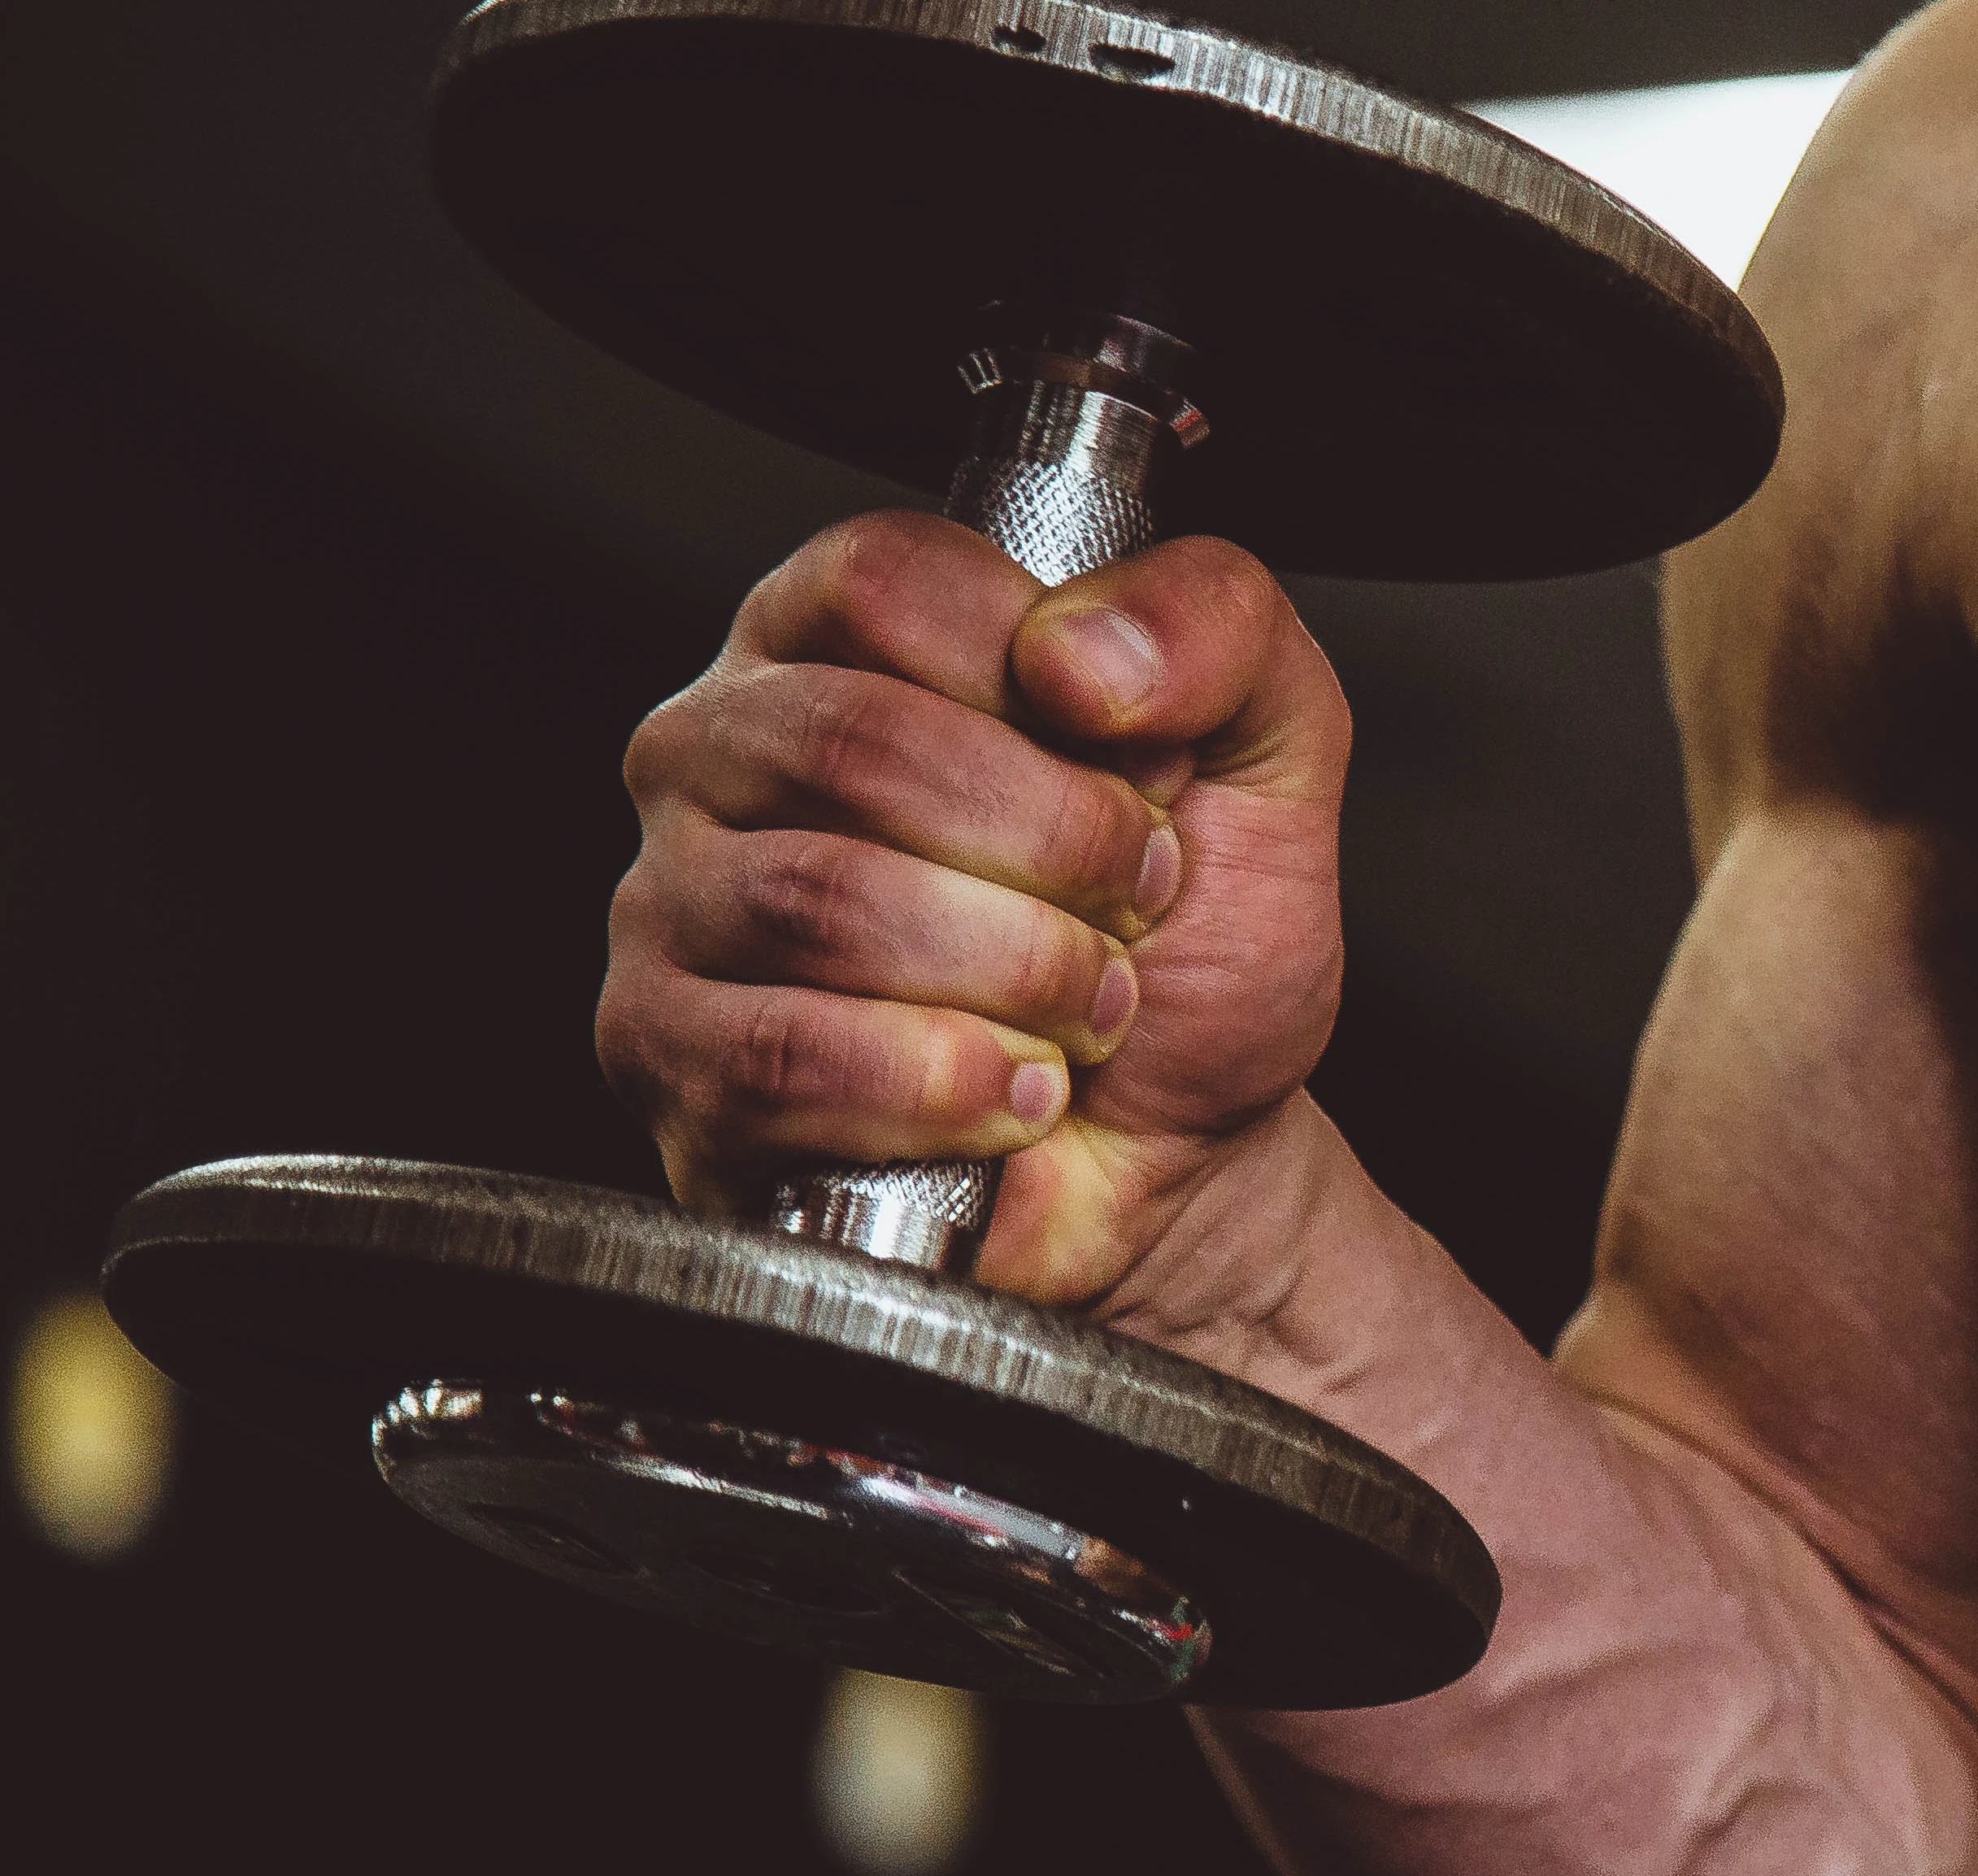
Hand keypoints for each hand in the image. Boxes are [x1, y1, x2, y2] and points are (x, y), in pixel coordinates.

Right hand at [601, 510, 1351, 1311]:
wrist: (1186, 1159)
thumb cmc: (1193, 950)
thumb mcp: (1269, 753)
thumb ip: (1220, 623)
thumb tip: (1079, 650)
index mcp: (843, 637)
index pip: (883, 580)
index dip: (1043, 682)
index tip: (1140, 771)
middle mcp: (727, 748)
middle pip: (854, 744)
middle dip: (1053, 845)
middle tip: (1131, 906)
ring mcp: (677, 903)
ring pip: (824, 905)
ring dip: (1018, 973)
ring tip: (1086, 1007)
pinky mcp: (674, 1058)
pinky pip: (789, 1060)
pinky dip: (946, 1086)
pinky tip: (1015, 1092)